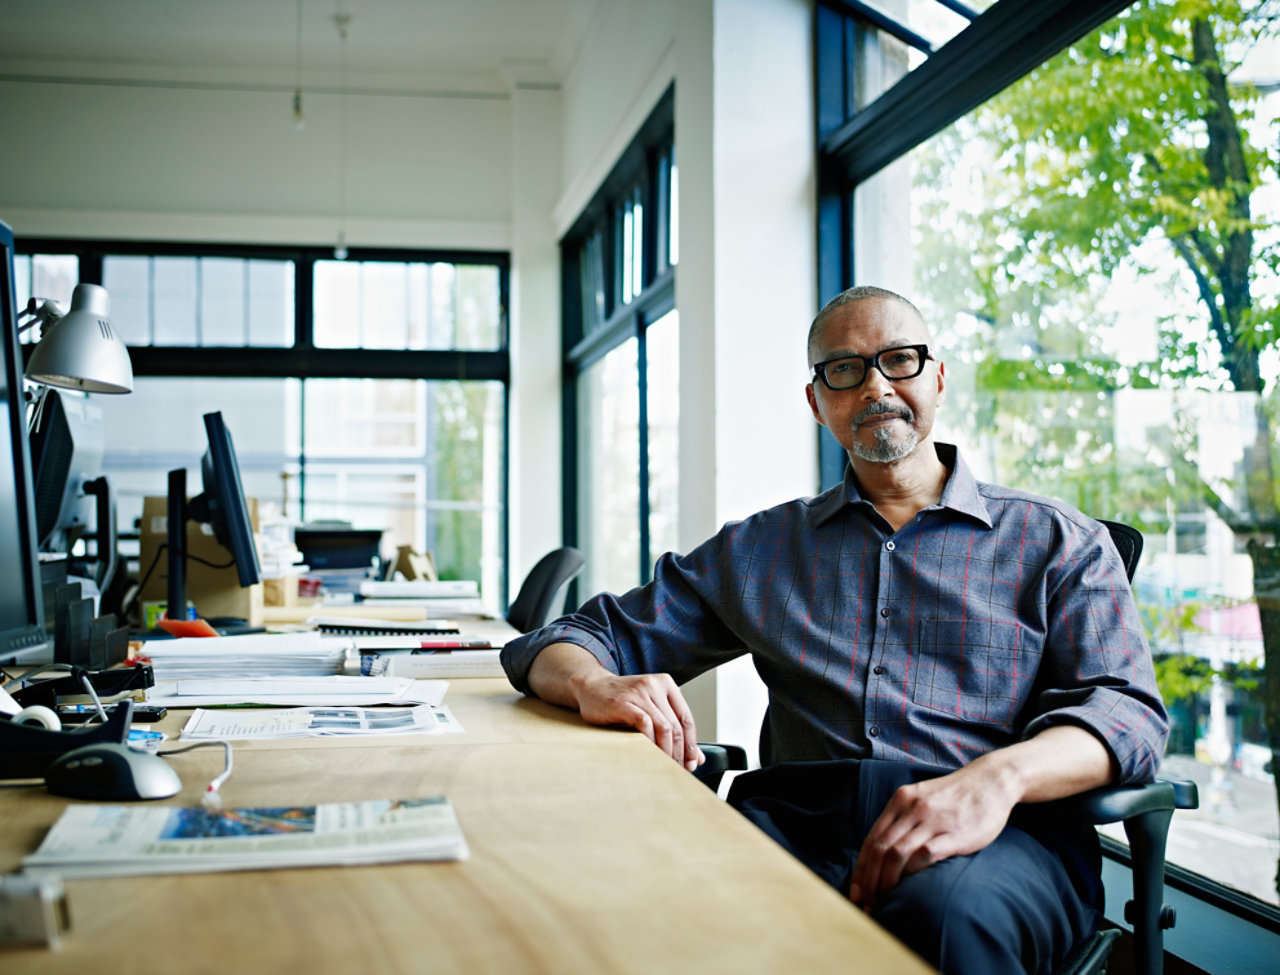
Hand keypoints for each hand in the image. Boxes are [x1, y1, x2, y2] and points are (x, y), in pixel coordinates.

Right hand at [572, 670, 704, 770]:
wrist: (591, 687)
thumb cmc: (622, 701)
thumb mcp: (650, 709)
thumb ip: (672, 728)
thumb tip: (697, 757)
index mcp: (666, 684)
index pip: (686, 718)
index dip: (691, 744)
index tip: (692, 763)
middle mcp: (654, 685)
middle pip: (676, 725)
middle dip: (680, 752)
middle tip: (679, 769)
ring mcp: (639, 692)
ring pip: (664, 727)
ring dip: (667, 751)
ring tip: (665, 765)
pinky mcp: (623, 702)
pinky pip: (644, 724)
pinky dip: (650, 742)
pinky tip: (648, 754)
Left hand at [848, 763, 1017, 909]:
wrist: (991, 781)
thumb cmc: (956, 796)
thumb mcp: (921, 798)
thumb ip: (902, 819)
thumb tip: (882, 851)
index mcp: (901, 800)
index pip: (871, 840)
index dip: (861, 869)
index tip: (855, 891)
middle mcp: (912, 808)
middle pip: (880, 849)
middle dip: (869, 880)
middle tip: (866, 903)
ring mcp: (932, 820)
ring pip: (897, 853)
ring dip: (886, 881)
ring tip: (884, 900)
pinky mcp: (955, 833)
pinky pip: (925, 854)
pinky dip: (912, 872)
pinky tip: (909, 886)